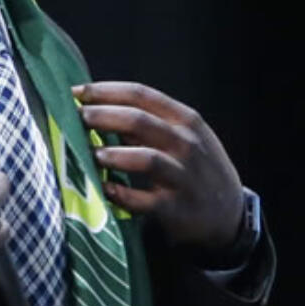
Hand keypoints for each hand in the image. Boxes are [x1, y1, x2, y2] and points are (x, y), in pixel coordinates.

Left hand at [73, 81, 244, 254]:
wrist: (229, 213)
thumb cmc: (195, 168)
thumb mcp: (183, 137)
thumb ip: (147, 123)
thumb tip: (98, 109)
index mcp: (185, 120)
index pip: (141, 95)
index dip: (105, 91)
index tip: (75, 93)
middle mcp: (186, 144)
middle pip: (139, 121)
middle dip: (103, 116)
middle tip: (76, 118)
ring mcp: (183, 176)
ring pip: (145, 159)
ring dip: (114, 154)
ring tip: (90, 154)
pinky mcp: (176, 208)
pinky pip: (145, 200)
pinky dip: (122, 194)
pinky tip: (105, 189)